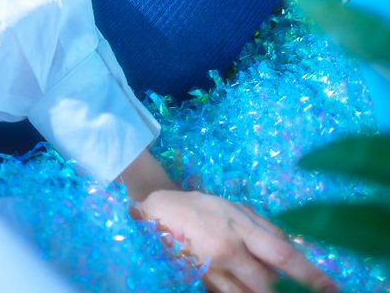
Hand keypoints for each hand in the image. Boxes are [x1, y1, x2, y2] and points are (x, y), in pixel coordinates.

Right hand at [132, 188, 338, 292]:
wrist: (160, 211)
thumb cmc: (205, 208)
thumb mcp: (238, 209)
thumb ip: (266, 229)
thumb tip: (296, 247)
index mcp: (242, 227)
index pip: (283, 252)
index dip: (310, 273)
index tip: (331, 288)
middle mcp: (229, 250)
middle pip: (267, 284)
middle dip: (282, 292)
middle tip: (295, 291)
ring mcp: (214, 269)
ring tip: (264, 283)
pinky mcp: (203, 282)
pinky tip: (248, 289)